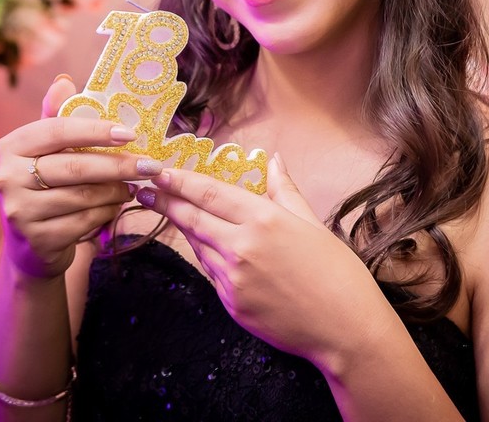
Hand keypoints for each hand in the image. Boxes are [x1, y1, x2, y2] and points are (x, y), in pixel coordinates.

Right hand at [0, 74, 160, 279]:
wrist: (30, 241)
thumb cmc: (44, 183)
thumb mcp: (47, 149)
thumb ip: (56, 116)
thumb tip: (64, 81)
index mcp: (11, 146)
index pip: (57, 131)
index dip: (96, 131)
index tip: (131, 133)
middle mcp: (7, 178)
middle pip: (75, 167)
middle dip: (119, 165)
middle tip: (150, 165)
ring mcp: (20, 211)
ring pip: (83, 196)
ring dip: (116, 191)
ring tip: (133, 186)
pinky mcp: (37, 239)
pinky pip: (85, 221)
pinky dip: (106, 213)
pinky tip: (115, 207)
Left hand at [137, 155, 386, 366]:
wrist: (345, 328)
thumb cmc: (337, 272)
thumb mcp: (312, 223)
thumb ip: (285, 190)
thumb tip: (273, 160)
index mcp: (264, 219)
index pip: (209, 193)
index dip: (179, 181)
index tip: (157, 171)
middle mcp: (242, 246)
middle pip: (191, 218)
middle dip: (164, 201)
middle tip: (143, 189)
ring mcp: (233, 279)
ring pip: (198, 246)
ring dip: (185, 229)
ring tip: (172, 212)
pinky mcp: (231, 304)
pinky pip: (211, 273)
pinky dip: (207, 257)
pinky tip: (208, 248)